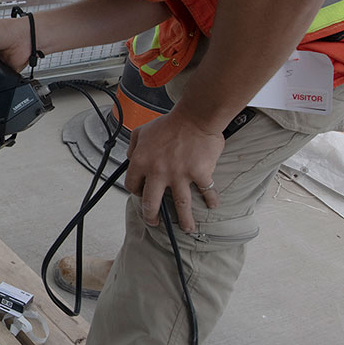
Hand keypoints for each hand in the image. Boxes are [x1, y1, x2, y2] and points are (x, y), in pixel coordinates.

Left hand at [124, 109, 223, 231]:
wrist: (195, 116)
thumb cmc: (169, 123)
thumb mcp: (142, 131)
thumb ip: (133, 146)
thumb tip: (130, 159)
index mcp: (141, 161)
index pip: (133, 185)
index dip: (136, 192)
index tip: (142, 195)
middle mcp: (158, 172)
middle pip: (151, 203)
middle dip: (151, 216)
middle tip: (155, 222)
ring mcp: (180, 175)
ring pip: (180, 205)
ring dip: (184, 220)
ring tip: (187, 228)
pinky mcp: (199, 174)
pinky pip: (206, 191)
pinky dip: (211, 200)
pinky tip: (213, 205)